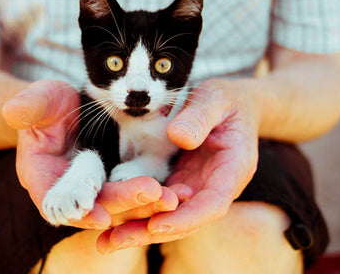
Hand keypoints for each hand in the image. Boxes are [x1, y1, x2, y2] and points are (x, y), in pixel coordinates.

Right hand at [2, 79, 177, 228]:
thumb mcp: (40, 98)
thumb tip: (12, 111)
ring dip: (143, 204)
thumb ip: (30, 105)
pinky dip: (151, 194)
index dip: (75, 209)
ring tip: (171, 198)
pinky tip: (175, 194)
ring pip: (117, 203)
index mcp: (41, 174)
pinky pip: (131, 191)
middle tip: (154, 196)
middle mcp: (67, 188)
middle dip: (123, 203)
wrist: (66, 106)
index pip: (55, 201)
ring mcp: (92, 187)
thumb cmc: (49, 102)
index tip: (101, 215)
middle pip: (93, 206)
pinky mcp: (113, 181)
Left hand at [96, 79, 258, 252]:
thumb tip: (179, 137)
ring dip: (141, 228)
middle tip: (116, 240)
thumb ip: (200, 117)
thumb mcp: (216, 99)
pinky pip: (162, 201)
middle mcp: (215, 185)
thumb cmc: (227, 100)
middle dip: (152, 232)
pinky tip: (115, 217)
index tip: (155, 226)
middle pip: (186, 218)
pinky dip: (141, 210)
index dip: (185, 217)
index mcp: (233, 170)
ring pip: (171, 214)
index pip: (211, 204)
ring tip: (106, 240)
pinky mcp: (182, 181)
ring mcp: (197, 185)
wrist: (231, 104)